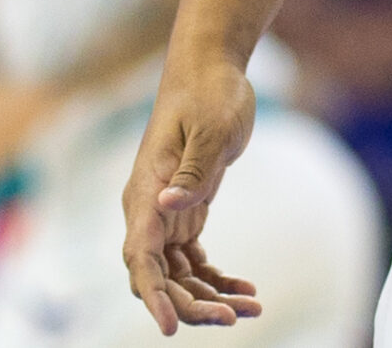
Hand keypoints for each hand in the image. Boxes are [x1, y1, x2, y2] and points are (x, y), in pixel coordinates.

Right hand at [121, 52, 263, 332]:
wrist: (211, 69)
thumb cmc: (210, 93)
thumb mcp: (210, 129)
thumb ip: (193, 173)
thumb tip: (168, 208)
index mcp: (145, 191)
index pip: (140, 256)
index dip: (152, 295)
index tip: (169, 328)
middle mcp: (149, 208)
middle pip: (159, 275)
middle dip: (191, 305)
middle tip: (233, 318)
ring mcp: (166, 212)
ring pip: (178, 275)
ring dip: (210, 297)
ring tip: (252, 308)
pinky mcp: (187, 211)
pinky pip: (195, 260)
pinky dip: (217, 279)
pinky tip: (246, 289)